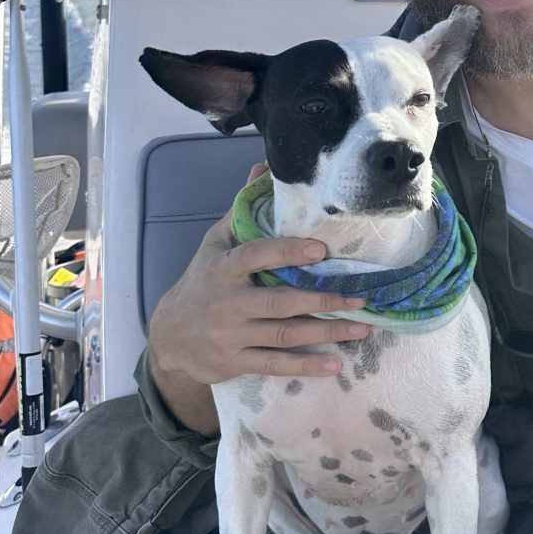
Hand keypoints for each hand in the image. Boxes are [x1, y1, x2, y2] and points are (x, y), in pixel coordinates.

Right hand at [147, 164, 369, 430]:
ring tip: (363, 327)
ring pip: (284, 335)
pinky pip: (275, 364)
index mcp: (223, 268)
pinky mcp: (235, 362)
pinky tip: (335, 363)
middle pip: (280, 303)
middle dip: (322, 300)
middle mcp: (227, 303)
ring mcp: (231, 336)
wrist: (169, 335)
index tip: (321, 251)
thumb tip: (264, 168)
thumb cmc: (204, 280)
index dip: (286, 252)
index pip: (255, 256)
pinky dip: (306, 365)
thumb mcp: (216, 243)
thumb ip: (242, 210)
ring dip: (327, 332)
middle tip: (361, 298)